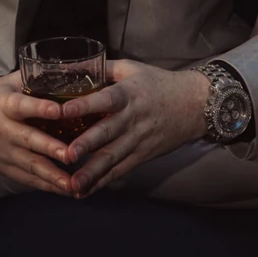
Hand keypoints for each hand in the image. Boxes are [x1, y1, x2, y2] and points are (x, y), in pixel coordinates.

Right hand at [0, 69, 75, 194]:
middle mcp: (2, 129)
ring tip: (73, 184)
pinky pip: (24, 178)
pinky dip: (44, 185)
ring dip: (52, 176)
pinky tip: (63, 189)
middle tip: (72, 155)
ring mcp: (1, 151)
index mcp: (4, 103)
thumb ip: (37, 78)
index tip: (59, 110)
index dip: (40, 107)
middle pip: (28, 140)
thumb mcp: (9, 82)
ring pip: (28, 165)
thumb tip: (72, 69)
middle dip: (50, 149)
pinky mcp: (1, 166)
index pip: (22, 105)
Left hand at [60, 60, 209, 197]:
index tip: (63, 110)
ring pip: (113, 157)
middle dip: (87, 144)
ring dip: (92, 172)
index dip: (84, 104)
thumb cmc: (158, 83)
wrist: (195, 104)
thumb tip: (70, 65)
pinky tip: (86, 191)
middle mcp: (132, 119)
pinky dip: (103, 181)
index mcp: (128, 94)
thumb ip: (101, 68)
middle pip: (108, 132)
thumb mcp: (131, 68)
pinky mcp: (143, 155)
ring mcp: (138, 140)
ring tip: (73, 184)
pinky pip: (121, 170)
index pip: (105, 99)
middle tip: (67, 154)